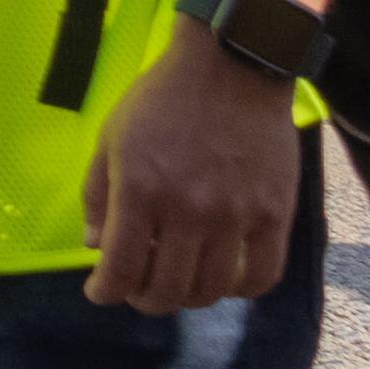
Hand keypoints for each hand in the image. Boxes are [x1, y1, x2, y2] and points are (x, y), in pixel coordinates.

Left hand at [86, 30, 305, 310]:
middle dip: (145, 300)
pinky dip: (241, 291)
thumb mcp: (112, 137)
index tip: (100, 293)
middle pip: (167, 290)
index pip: (119, 268)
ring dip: (189, 299)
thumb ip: (98, 195)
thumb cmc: (161, 100)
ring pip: (212, 290)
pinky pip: (262, 276)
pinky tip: (226, 280)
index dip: (105, 291)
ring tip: (179, 285)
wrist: (231, 68)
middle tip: (140, 292)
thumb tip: (95, 247)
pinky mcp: (274, 215)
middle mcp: (187, 211)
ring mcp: (235, 216)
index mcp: (139, 191)